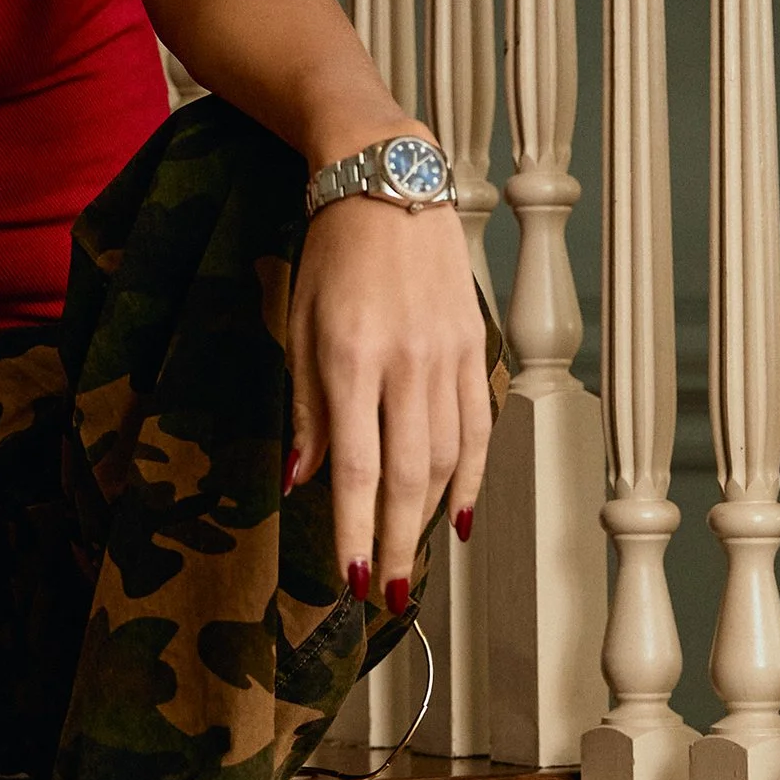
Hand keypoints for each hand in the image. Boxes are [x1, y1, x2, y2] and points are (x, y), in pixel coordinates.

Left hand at [286, 188, 494, 601]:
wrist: (388, 184)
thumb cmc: (332, 254)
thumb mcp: (300, 326)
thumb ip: (306, 408)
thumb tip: (303, 480)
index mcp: (351, 357)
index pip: (359, 467)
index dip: (356, 529)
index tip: (352, 578)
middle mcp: (406, 362)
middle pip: (410, 475)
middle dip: (398, 542)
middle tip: (389, 595)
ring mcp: (447, 355)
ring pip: (449, 457)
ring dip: (431, 519)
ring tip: (414, 564)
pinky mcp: (472, 346)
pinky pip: (479, 426)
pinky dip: (472, 476)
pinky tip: (458, 514)